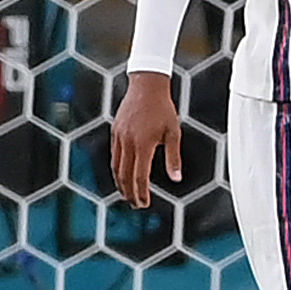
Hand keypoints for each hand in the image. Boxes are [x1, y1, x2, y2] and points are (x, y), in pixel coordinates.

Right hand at [110, 71, 184, 206]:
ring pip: (116, 167)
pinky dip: (117, 169)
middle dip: (130, 193)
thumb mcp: (173, 133)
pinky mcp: (115, 131)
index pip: (140, 177)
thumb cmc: (163, 109)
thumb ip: (173, 157)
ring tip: (128, 194)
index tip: (145, 203)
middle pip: (125, 176)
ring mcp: (119, 137)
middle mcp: (128, 142)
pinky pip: (114, 155)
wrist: (147, 85)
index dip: (142, 193)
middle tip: (136, 204)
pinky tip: (123, 174)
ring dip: (121, 184)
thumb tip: (176, 178)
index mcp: (143, 144)